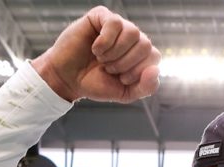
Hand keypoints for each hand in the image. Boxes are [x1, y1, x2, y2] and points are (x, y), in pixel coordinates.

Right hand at [32, 6, 159, 102]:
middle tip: (109, 68)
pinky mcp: (101, 16)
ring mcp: (117, 25)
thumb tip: (155, 69)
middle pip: (145, 44)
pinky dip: (105, 42)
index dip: (137, 71)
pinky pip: (114, 23)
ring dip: (115, 53)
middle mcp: (132, 37)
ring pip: (133, 32)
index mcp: (141, 53)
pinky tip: (95, 49)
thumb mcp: (125, 93)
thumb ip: (146, 87)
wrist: (68, 79)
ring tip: (102, 59)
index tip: (121, 78)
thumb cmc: (96, 83)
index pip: (154, 57)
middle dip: (126, 63)